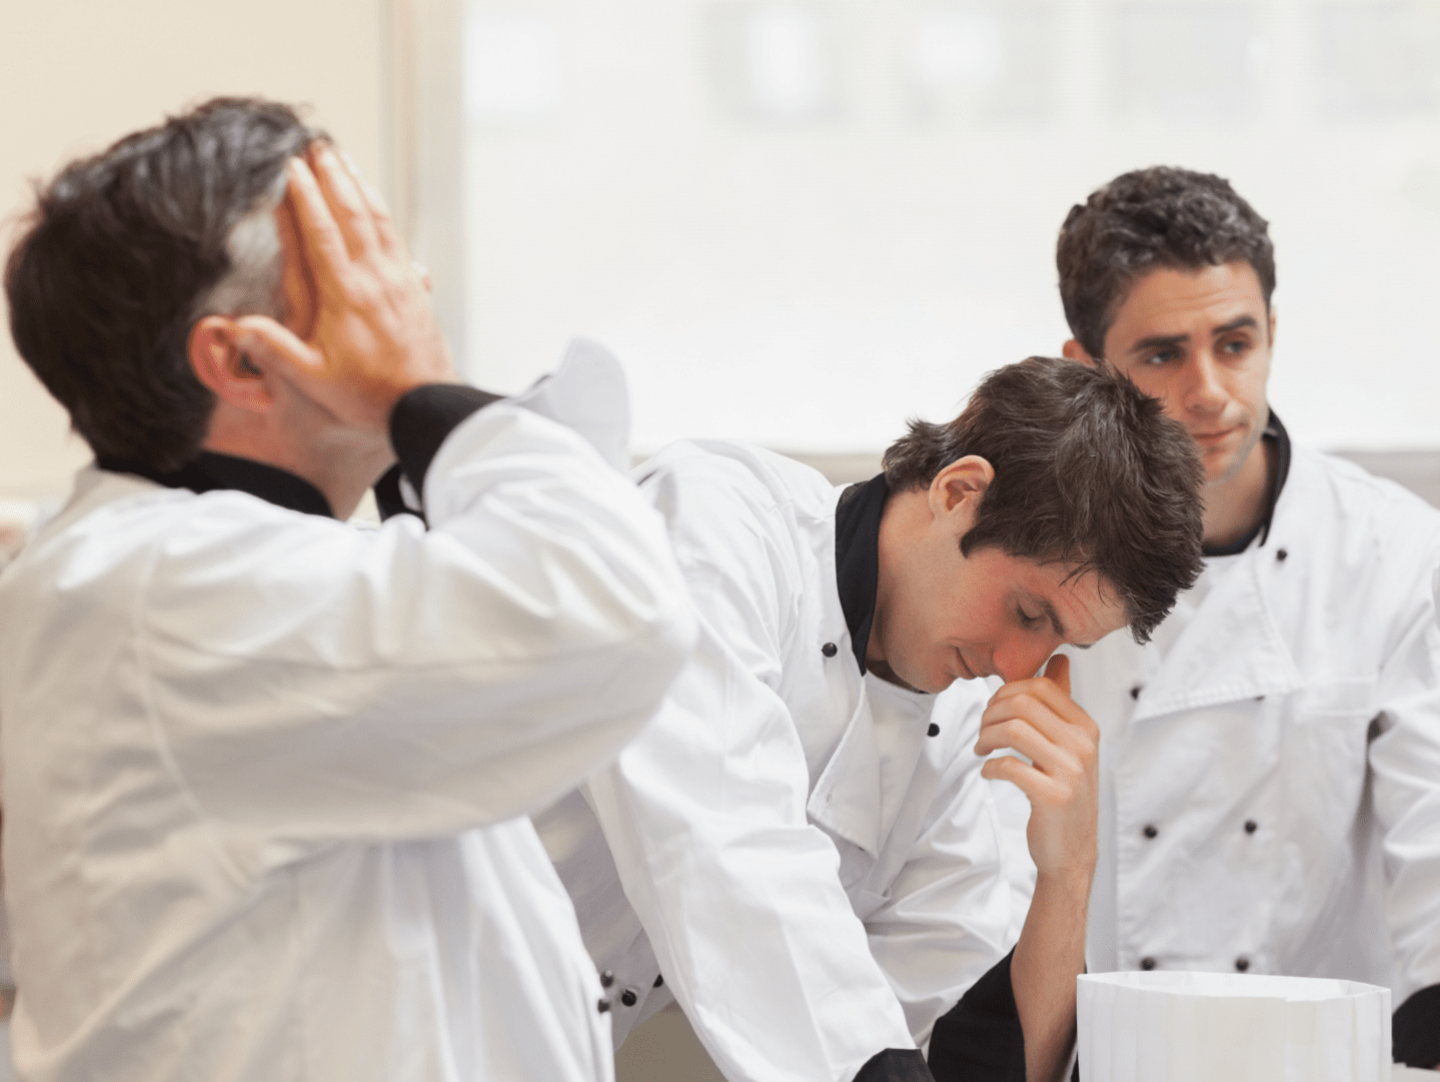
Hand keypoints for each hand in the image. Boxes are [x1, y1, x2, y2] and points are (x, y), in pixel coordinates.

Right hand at [235, 146, 456, 436]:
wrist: (427, 405)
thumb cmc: (369, 395)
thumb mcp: (313, 378)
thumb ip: (274, 348)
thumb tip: (234, 325)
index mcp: (347, 295)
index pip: (322, 232)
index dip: (305, 197)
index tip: (290, 167)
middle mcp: (376, 279)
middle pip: (352, 214)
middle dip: (332, 176)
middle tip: (315, 145)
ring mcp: (400, 280)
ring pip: (378, 220)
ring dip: (359, 186)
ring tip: (342, 159)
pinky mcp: (415, 288)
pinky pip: (397, 238)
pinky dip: (382, 212)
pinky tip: (375, 201)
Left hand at [975, 654, 1098, 881]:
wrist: (1073, 851)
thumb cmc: (1064, 793)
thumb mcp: (1069, 745)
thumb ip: (1061, 704)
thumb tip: (1059, 659)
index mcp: (1086, 727)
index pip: (1040, 686)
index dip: (1006, 692)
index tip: (993, 710)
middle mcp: (1083, 745)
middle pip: (1023, 703)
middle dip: (990, 712)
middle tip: (982, 731)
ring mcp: (1071, 771)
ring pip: (1013, 729)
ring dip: (986, 736)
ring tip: (981, 749)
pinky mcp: (1054, 797)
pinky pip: (1009, 766)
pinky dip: (989, 766)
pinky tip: (988, 772)